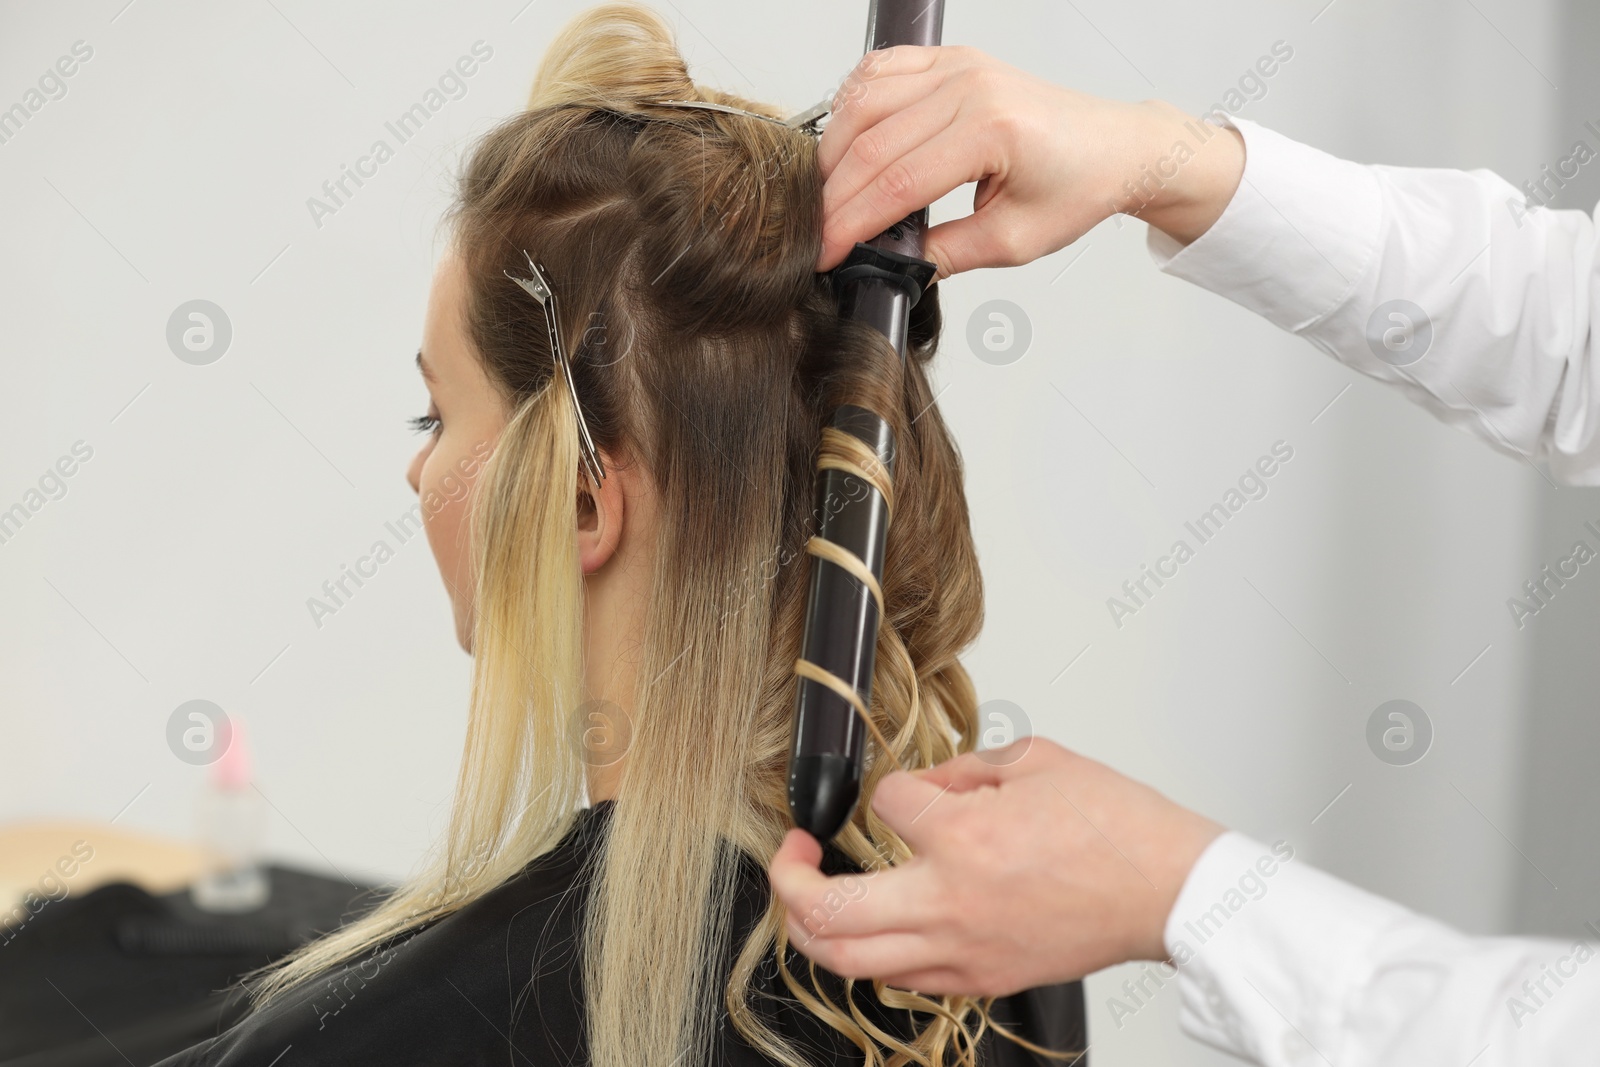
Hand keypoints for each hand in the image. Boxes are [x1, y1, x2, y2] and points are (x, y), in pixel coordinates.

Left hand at [767, 737, 1223, 996]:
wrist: (1168, 891)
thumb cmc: (1118, 828)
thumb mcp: (1036, 759)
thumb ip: (965, 767)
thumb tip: (929, 781)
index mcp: (965, 838)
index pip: (884, 804)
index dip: (890, 789)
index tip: (907, 791)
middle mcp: (951, 902)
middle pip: (827, 908)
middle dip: (789, 876)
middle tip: (793, 853)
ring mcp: (963, 950)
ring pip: (848, 960)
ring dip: (814, 926)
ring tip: (811, 898)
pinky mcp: (981, 978)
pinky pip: (900, 979)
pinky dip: (873, 953)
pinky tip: (878, 928)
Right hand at [816, 45, 1245, 277]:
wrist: (1113, 147)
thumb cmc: (1077, 185)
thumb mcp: (1013, 241)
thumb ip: (946, 254)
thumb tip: (891, 263)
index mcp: (991, 130)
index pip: (897, 184)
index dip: (851, 225)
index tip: (825, 254)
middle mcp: (971, 87)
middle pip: (871, 144)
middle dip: (833, 197)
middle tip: (817, 234)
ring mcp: (957, 66)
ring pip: (864, 102)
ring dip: (834, 152)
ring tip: (826, 196)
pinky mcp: (950, 59)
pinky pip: (880, 70)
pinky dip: (851, 105)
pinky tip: (845, 141)